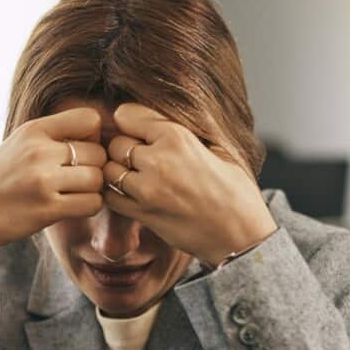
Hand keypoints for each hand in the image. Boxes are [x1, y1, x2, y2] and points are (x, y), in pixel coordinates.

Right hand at [0, 108, 106, 329]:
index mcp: (33, 130)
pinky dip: (88, 207)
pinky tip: (72, 207)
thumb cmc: (2, 178)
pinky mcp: (47, 209)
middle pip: (98, 153)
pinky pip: (92, 204)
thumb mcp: (21, 143)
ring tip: (73, 193)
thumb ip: (55, 134)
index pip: (89, 118)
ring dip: (92, 190)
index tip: (81, 150)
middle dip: (93, 168)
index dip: (93, 136)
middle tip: (76, 179)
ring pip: (97, 179)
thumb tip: (101, 130)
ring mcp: (42, 181)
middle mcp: (38, 151)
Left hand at [101, 103, 276, 267]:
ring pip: (108, 170)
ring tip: (135, 177)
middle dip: (123, 149)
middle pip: (116, 144)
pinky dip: (115, 195)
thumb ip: (184, 132)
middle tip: (140, 160)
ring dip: (117, 173)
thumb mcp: (217, 148)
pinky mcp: (141, 214)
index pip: (127, 115)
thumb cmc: (234, 191)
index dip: (130, 123)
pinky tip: (131, 195)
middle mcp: (158, 160)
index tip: (139, 132)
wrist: (241, 235)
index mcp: (178, 137)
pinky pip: (109, 197)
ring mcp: (147, 189)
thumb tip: (159, 119)